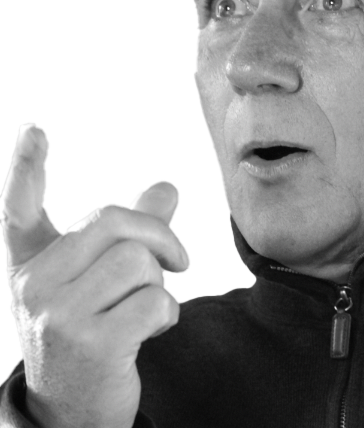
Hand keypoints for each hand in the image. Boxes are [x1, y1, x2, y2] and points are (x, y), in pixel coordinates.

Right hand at [0, 124, 188, 427]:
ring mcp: (57, 317)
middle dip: (159, 236)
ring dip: (160, 281)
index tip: (33, 129)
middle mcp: (35, 286)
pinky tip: (154, 328)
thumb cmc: (91, 330)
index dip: (26, 168)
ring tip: (148, 305)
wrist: (74, 412)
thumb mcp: (99, 280)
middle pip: (114, 221)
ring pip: (139, 260)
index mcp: (33, 264)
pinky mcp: (90, 345)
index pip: (18, 209)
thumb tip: (167, 186)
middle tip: (179, 260)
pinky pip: (154, 300)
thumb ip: (129, 234)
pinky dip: (167, 312)